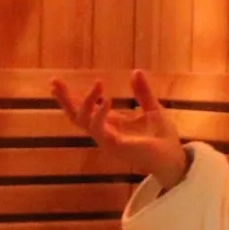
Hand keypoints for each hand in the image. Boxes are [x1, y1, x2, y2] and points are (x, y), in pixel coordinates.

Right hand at [51, 69, 186, 188]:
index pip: (84, 109)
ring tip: (98, 83)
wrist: (174, 158)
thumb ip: (142, 92)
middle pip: (75, 116)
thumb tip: (135, 71)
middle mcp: (104, 132)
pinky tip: (107, 99)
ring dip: (86, 102)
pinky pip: (99, 129)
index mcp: (111, 123)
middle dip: (64, 100)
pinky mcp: (113, 146)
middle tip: (54, 82)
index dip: (70, 97)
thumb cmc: (163, 138)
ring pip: (83, 121)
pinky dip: (99, 114)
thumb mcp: (152, 108)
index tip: (56, 82)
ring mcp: (106, 140)